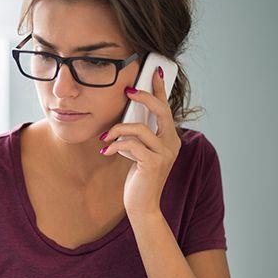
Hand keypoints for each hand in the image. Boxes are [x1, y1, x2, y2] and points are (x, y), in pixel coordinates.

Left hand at [99, 66, 181, 218]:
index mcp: (170, 138)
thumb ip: (139, 136)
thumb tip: (125, 117)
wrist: (142, 206)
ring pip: (140, 128)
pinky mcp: (153, 163)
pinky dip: (115, 145)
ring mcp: (165, 153)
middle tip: (127, 91)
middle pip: (161, 110)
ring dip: (118, 129)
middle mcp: (172, 143)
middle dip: (144, 97)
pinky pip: (131, 144)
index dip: (160, 89)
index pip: (166, 108)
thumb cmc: (139, 178)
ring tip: (105, 137)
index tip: (154, 71)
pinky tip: (105, 151)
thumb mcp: (140, 152)